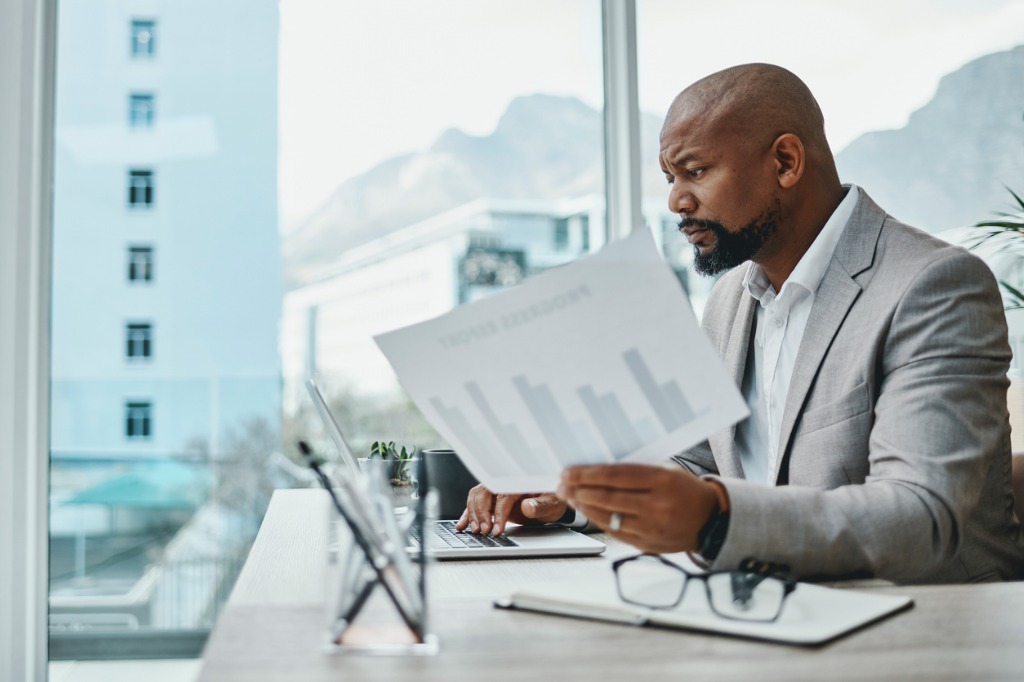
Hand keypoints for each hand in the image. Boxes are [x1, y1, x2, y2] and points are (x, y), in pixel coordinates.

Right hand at [454, 484, 566, 534]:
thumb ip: (540, 505)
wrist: (552, 501)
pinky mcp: (492, 500)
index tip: (497, 529)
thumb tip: (527, 506)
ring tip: (475, 530)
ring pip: (477, 497)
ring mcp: (497, 491)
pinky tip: (462, 525)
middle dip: (481, 513)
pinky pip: (475, 503)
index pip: (503, 496)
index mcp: (519, 482)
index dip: (498, 513)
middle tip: (484, 531)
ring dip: (472, 513)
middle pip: (485, 493)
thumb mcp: (552, 504)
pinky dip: (467, 514)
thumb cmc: (553, 500)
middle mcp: (505, 483)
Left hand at [556, 463, 725, 553]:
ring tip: (569, 497)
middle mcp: (656, 505)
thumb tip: (595, 470)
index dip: (587, 474)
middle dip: (578, 490)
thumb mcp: (665, 470)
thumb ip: (635, 471)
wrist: (710, 520)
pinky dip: (597, 520)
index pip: (615, 475)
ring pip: (607, 516)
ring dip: (583, 506)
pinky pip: (615, 531)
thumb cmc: (684, 489)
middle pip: (607, 497)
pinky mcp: (647, 544)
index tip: (569, 471)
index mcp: (662, 481)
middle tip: (561, 484)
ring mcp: (652, 527)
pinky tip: (586, 511)